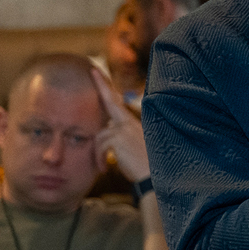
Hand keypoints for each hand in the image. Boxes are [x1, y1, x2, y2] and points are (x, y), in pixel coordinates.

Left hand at [90, 67, 150, 182]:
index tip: (100, 74)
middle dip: (101, 85)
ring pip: (101, 135)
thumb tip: (109, 136)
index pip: (121, 103)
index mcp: (137, 125)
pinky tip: (104, 169)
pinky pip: (100, 145)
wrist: (155, 179)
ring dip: (98, 152)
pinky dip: (99, 158)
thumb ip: (124, 140)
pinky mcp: (118, 138)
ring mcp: (125, 129)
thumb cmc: (149, 169)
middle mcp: (131, 124)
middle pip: (111, 102)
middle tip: (93, 70)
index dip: (110, 89)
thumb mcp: (137, 151)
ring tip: (102, 167)